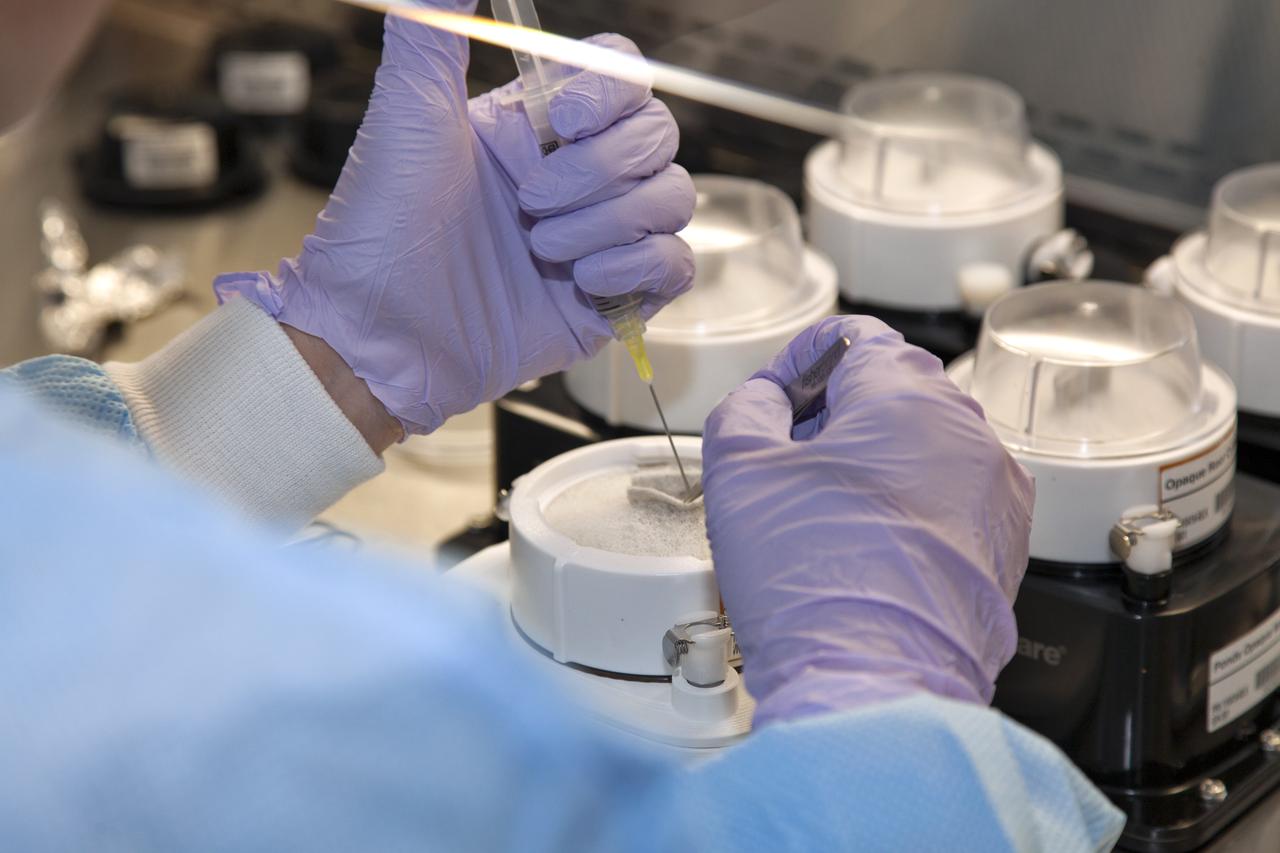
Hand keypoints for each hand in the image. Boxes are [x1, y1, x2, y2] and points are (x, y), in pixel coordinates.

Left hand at [215, 8, 693, 434]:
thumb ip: (434, 26)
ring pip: (673, 199)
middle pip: (657, 135)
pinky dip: (636, 268)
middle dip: (599, 170)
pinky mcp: (611, 299)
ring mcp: (598, 238)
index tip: (559, 119)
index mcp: (536, 126)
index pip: (623, 77)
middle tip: (529, 203)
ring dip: (609, 222)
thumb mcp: (405, 111)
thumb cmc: (381, 226)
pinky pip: (676, 265)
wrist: (378, 334)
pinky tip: (581, 282)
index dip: (610, 90)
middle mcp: (575, 175)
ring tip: (543, 249)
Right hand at [701, 316, 1034, 726]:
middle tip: (787, 461)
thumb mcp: (739, 468)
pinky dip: (907, 507)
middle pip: (893, 390)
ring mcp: (996, 492)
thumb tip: (767, 401)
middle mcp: (968, 433)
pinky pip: (949, 498)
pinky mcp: (1003, 546)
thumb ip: (746, 406)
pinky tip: (864, 547)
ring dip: (872, 461)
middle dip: (834, 414)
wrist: (871, 683)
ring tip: (822, 513)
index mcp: (908, 396)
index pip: (854, 336)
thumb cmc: (812, 579)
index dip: (800, 361)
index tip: (775, 400)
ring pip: (924, 446)